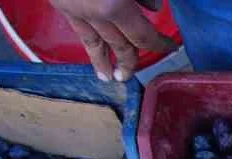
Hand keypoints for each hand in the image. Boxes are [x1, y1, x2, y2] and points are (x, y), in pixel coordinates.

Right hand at [48, 0, 177, 82]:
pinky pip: (76, 28)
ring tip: (108, 77)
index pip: (144, 35)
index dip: (161, 43)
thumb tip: (152, 7)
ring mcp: (74, 9)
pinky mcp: (59, 3)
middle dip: (131, 60)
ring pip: (92, 42)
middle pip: (119, 44)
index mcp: (114, 6)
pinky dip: (85, 41)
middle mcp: (94, 14)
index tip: (172, 46)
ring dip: (102, 61)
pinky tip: (89, 46)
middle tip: (134, 74)